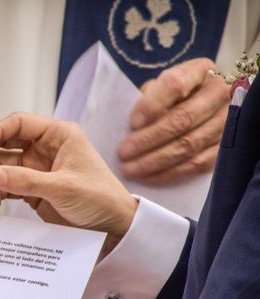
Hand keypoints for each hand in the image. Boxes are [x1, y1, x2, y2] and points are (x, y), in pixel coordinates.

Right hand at [0, 113, 137, 240]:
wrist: (114, 227)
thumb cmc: (101, 199)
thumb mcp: (64, 188)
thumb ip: (27, 181)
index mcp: (57, 135)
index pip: (17, 123)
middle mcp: (45, 148)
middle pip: (4, 144)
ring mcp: (37, 168)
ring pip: (2, 167)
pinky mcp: (33, 189)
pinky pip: (7, 186)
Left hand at [117, 57, 229, 183]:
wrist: (203, 105)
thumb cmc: (171, 95)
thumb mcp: (159, 87)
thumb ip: (147, 98)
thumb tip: (133, 126)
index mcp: (199, 70)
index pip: (175, 85)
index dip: (151, 106)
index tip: (131, 123)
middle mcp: (219, 93)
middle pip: (182, 119)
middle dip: (148, 139)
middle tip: (123, 153)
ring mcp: (227, 121)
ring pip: (189, 145)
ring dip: (155, 161)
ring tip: (130, 169)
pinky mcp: (226, 147)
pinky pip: (198, 164)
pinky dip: (170, 173)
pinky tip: (149, 177)